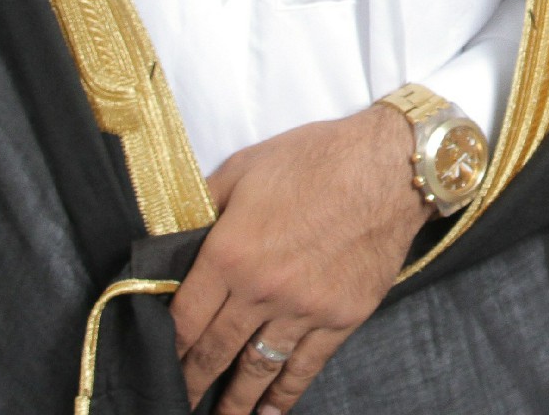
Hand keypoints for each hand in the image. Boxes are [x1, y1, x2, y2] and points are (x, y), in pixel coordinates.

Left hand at [171, 104, 430, 411]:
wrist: (390, 168)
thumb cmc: (316, 159)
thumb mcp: (244, 168)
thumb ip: (203, 205)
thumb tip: (173, 235)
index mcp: (230, 253)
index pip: (185, 318)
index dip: (168, 345)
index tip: (159, 360)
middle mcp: (261, 291)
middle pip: (214, 350)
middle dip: (191, 379)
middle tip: (176, 399)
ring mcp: (303, 310)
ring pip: (256, 369)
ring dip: (233, 401)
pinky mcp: (340, 319)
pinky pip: (304, 368)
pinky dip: (283, 396)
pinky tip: (268, 413)